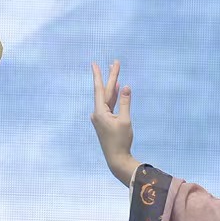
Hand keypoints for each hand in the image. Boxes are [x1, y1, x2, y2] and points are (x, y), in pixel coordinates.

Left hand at [91, 60, 138, 185]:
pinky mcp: (105, 121)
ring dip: (112, 85)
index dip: (98, 75)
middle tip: (114, 62)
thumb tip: (125, 87)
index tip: (94, 63)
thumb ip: (125, 103)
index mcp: (99, 112)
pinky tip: (116, 88)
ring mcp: (101, 117)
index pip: (99, 89)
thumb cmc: (121, 141)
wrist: (116, 158)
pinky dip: (113, 96)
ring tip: (115, 71)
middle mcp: (97, 113)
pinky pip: (109, 105)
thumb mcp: (125, 121)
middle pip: (105, 91)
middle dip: (110, 76)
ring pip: (107, 97)